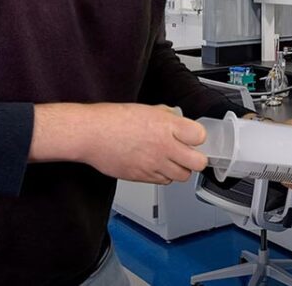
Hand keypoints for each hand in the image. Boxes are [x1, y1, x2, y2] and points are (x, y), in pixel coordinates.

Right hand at [30, 102, 206, 183]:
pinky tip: (156, 166)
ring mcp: (154, 164)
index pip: (200, 136)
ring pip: (182, 176)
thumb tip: (176, 119)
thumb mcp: (146, 109)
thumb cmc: (113, 119)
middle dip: (197, 159)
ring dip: (180, 169)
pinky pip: (163, 181)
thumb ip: (165, 116)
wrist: (91, 134)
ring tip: (172, 161)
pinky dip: (163, 176)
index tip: (194, 137)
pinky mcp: (142, 177)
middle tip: (190, 154)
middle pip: (198, 163)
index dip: (198, 137)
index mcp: (166, 126)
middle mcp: (164, 147)